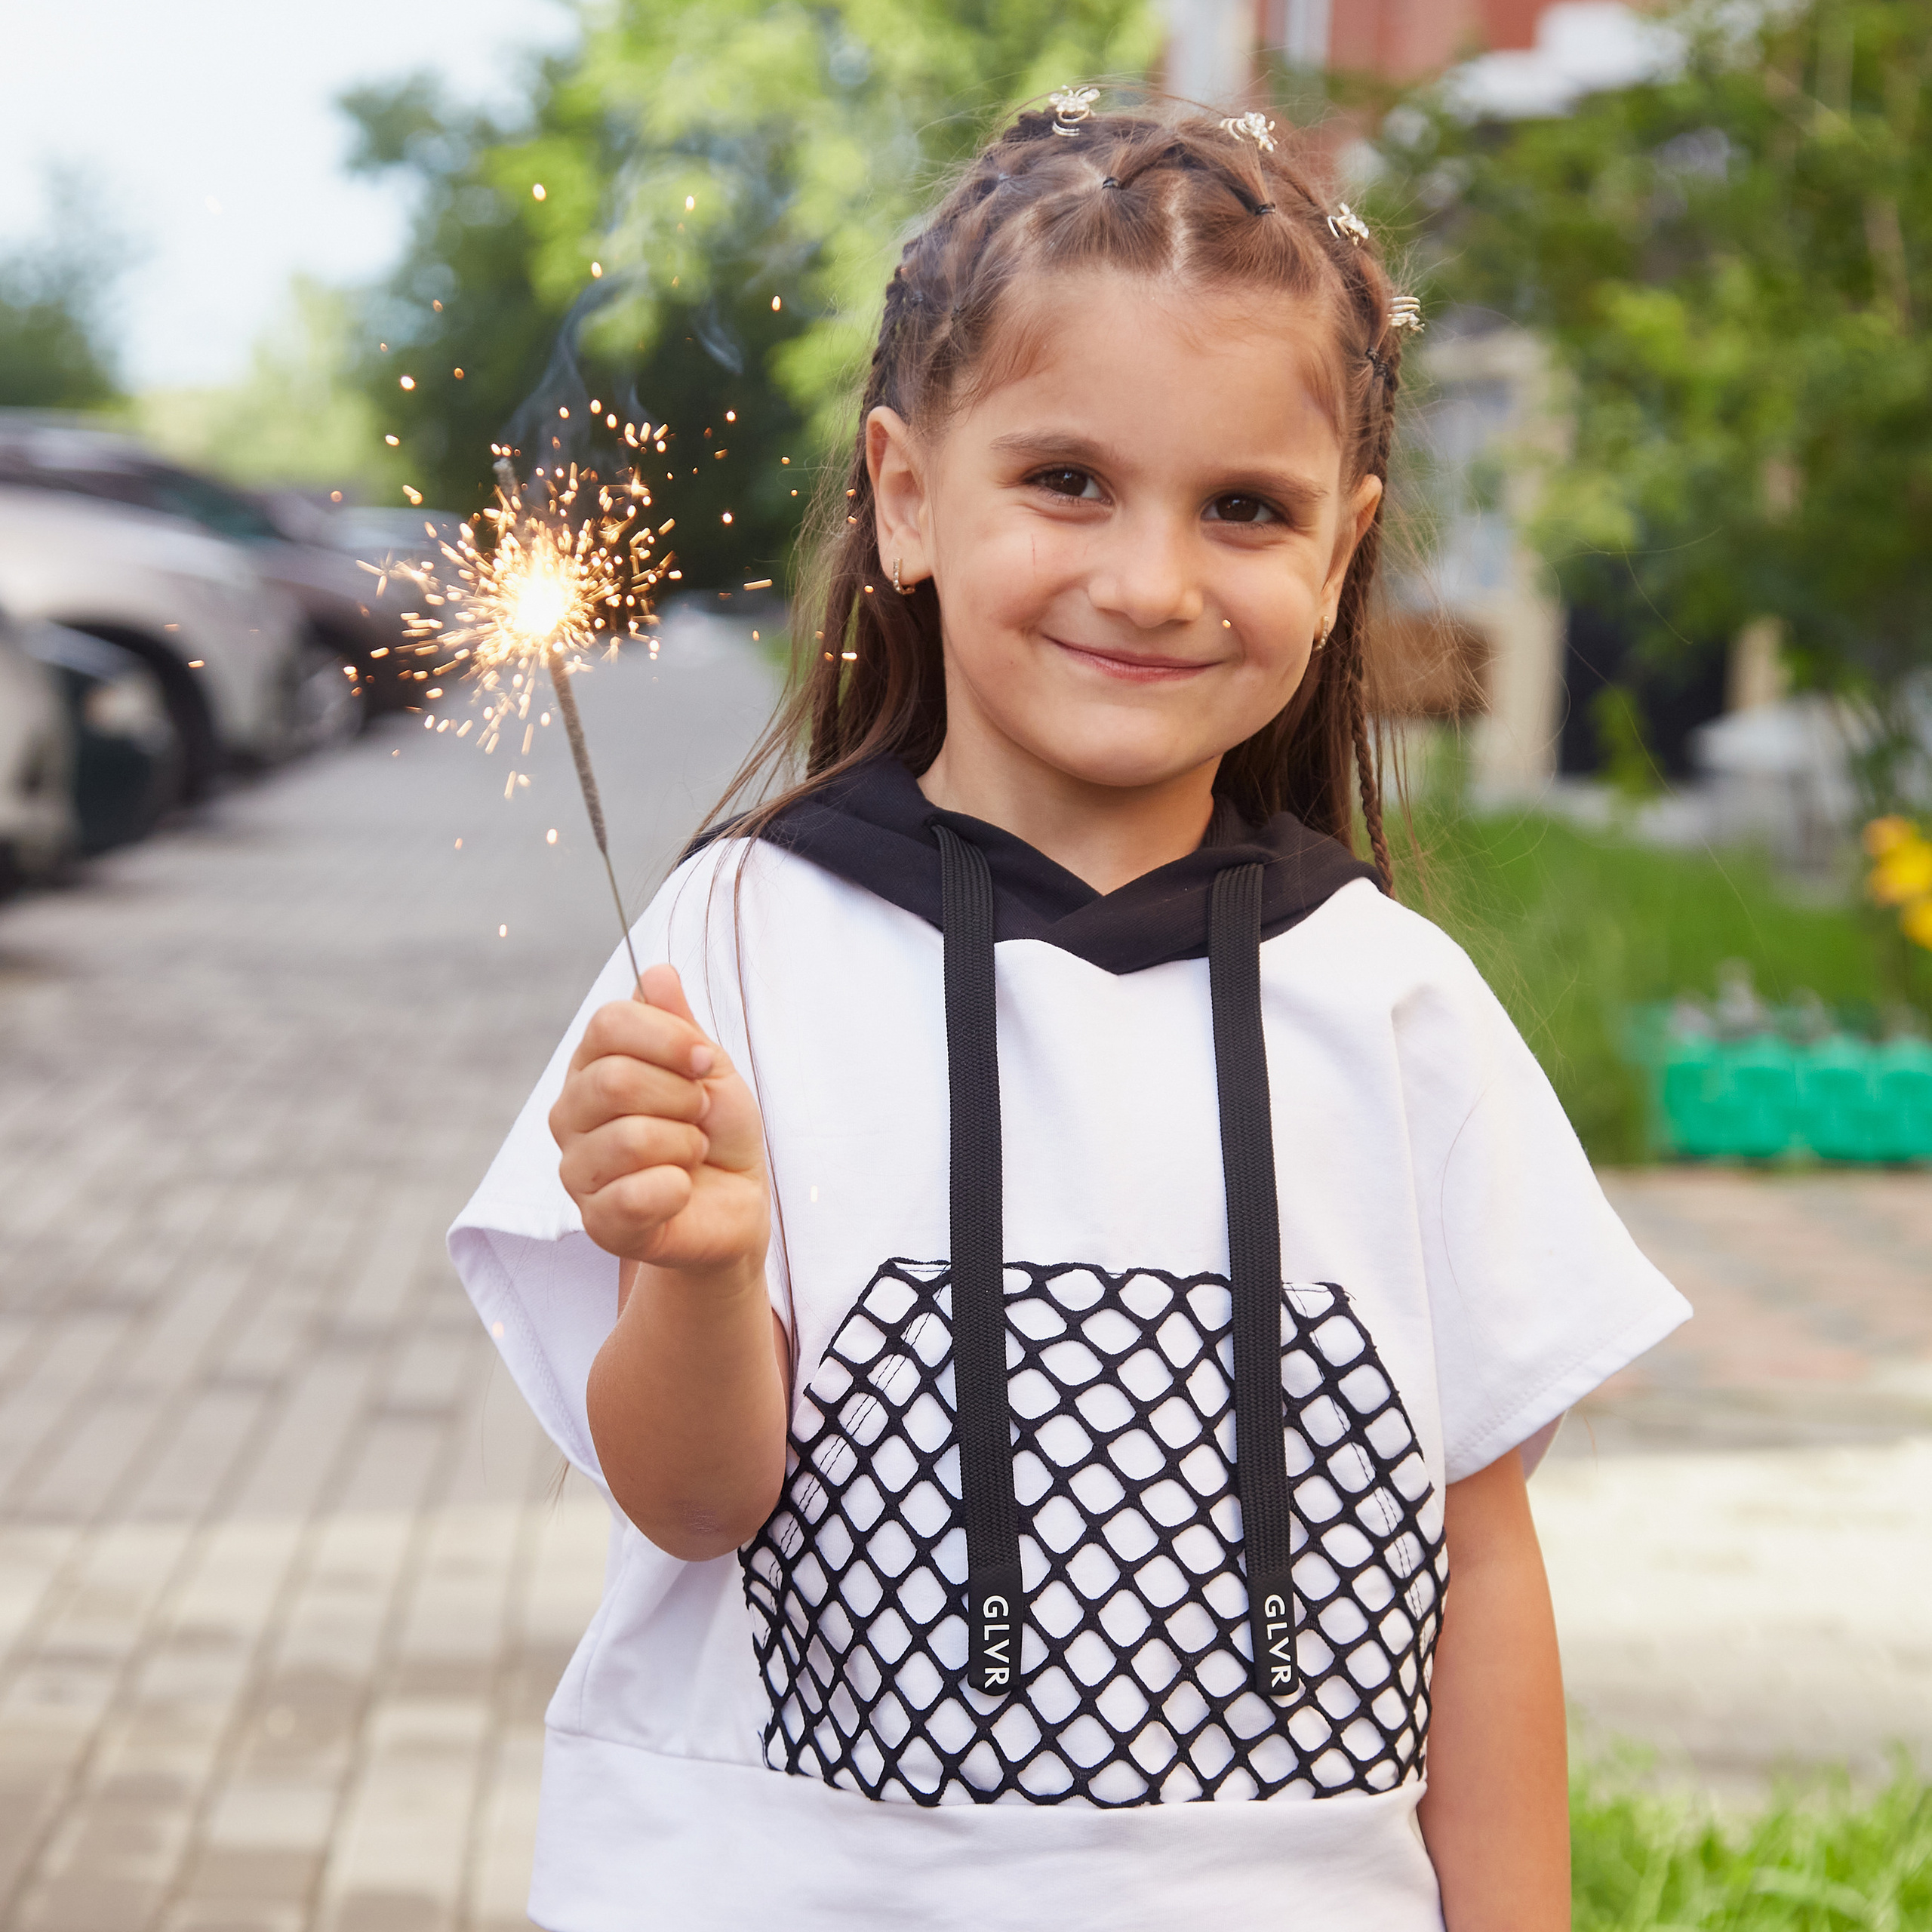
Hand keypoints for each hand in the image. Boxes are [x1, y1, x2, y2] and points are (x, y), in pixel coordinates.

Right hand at [549, 963, 769, 1279]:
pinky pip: (634, 1195)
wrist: (734, 1203)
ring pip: (631, 1138)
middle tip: (699, 1116)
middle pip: (616, 1079)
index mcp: (592, 1064)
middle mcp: (570, 1113)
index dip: (670, 1039)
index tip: (705, 1062)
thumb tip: (657, 971)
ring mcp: (577, 1170)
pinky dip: (677, 1189)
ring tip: (690, 1155)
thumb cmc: (716, 1130)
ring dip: (685, 1146)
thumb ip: (678, 1024)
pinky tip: (680, 1191)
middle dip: (683, 1097)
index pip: (609, 1023)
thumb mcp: (708, 1068)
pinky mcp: (596, 1223)